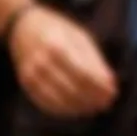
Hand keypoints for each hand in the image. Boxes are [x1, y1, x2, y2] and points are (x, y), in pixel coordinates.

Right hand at [7, 4, 118, 118]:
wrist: (23, 27)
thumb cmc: (59, 30)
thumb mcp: (80, 37)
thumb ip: (95, 60)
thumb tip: (110, 83)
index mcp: (58, 46)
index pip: (83, 74)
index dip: (99, 87)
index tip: (113, 92)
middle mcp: (42, 62)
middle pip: (72, 89)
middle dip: (92, 98)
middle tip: (107, 102)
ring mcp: (31, 74)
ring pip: (59, 99)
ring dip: (80, 106)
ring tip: (95, 107)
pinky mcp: (26, 83)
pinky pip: (45, 103)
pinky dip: (64, 109)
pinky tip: (77, 109)